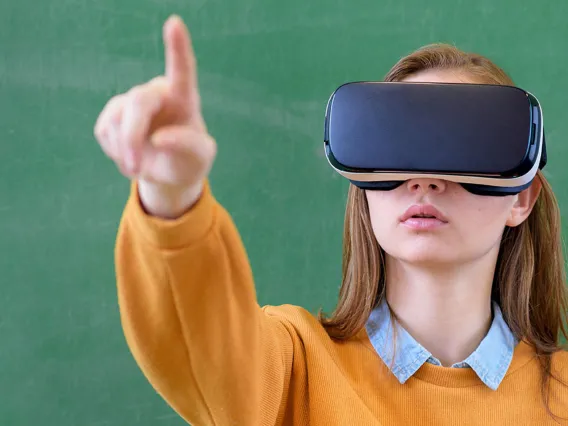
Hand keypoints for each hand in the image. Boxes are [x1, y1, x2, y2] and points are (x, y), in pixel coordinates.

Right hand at [94, 15, 215, 217]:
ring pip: (117, 118)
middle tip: (134, 169)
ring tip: (139, 166)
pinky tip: (129, 155)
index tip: (174, 23)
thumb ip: (189, 145)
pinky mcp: (112, 115)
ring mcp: (133, 102)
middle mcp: (158, 93)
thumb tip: (159, 138)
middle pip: (138, 102)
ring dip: (125, 150)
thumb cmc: (189, 161)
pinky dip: (115, 151)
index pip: (182, 70)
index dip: (177, 48)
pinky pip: (105, 130)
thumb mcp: (200, 159)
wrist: (168, 173)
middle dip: (132, 137)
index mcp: (185, 99)